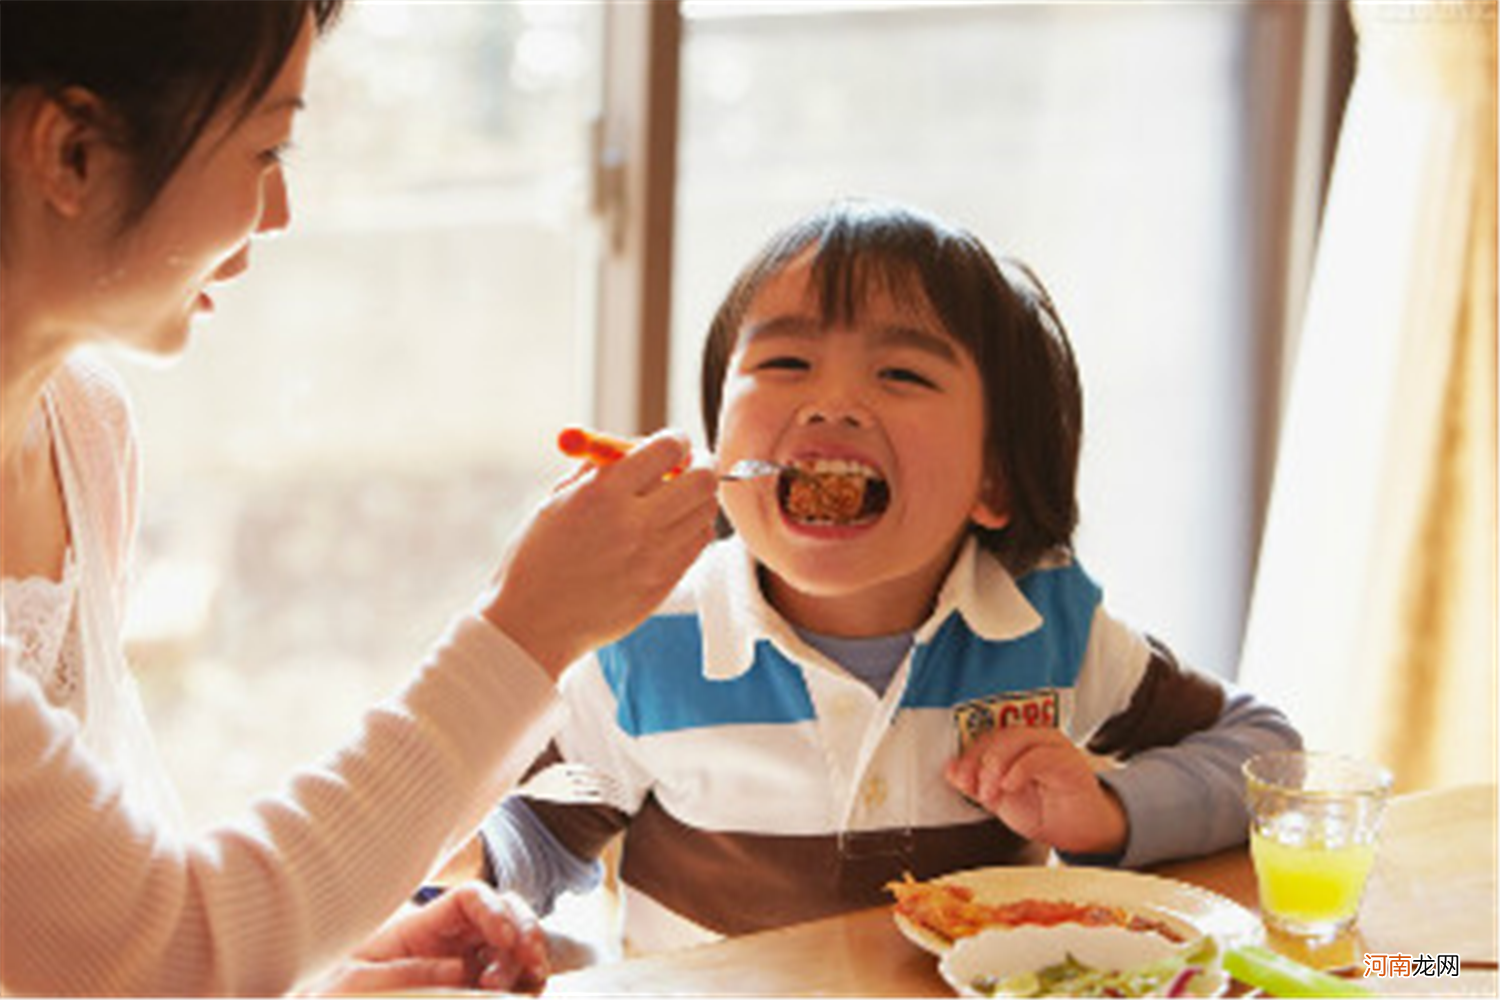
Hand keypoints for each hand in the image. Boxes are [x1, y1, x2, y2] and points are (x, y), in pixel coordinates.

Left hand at [307, 882, 548, 995]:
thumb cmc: (330, 994)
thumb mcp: (355, 983)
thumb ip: (403, 975)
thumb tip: (460, 971)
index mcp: (421, 928)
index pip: (471, 898)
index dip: (496, 911)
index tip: (505, 940)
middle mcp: (450, 943)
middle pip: (506, 915)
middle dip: (525, 932)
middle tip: (528, 965)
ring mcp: (465, 970)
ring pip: (515, 950)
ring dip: (528, 964)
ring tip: (516, 991)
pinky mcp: (470, 994)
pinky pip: (512, 984)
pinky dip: (525, 987)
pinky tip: (518, 998)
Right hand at [482, 430, 718, 675]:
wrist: (532, 623)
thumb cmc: (537, 557)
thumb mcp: (557, 501)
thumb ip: (600, 469)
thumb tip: (637, 446)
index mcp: (602, 494)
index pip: (668, 448)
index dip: (676, 439)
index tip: (673, 443)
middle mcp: (634, 524)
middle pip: (701, 479)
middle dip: (700, 465)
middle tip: (690, 467)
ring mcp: (653, 559)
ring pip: (705, 512)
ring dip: (696, 499)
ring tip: (675, 502)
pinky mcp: (662, 586)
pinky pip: (697, 544)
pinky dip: (692, 529)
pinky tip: (670, 530)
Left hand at [944, 727, 1127, 855]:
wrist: (1081, 833)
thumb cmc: (1047, 811)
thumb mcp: (1001, 799)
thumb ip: (977, 784)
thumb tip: (951, 771)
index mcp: (1019, 743)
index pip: (986, 737)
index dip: (967, 756)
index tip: (957, 777)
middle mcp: (1036, 738)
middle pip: (998, 735)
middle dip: (978, 762)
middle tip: (973, 788)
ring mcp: (1054, 746)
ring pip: (1016, 739)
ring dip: (995, 766)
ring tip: (990, 793)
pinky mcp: (1069, 761)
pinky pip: (1039, 756)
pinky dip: (1018, 770)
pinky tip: (1009, 787)